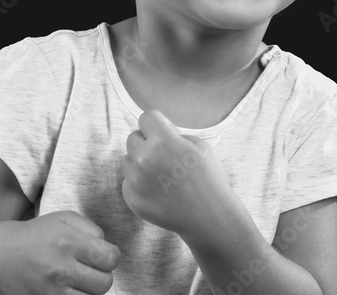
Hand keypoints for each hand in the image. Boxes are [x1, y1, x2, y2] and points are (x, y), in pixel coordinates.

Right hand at [0, 210, 120, 294]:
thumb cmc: (35, 235)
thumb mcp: (63, 219)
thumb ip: (91, 229)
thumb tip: (107, 247)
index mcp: (68, 242)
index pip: (110, 258)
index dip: (110, 257)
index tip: (101, 255)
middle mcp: (61, 269)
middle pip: (104, 283)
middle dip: (101, 275)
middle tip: (88, 268)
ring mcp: (52, 291)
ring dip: (89, 290)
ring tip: (77, 279)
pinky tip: (69, 289)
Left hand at [121, 110, 237, 241]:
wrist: (210, 218)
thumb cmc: (209, 180)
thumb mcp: (200, 146)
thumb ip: (175, 135)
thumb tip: (159, 133)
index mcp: (163, 141)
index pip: (146, 118)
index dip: (156, 124)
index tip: (164, 132)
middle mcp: (144, 159)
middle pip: (133, 138)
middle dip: (146, 142)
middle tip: (163, 155)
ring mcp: (136, 180)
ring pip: (126, 160)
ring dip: (139, 163)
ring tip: (160, 174)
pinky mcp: (132, 199)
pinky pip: (127, 182)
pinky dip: (138, 183)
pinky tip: (157, 190)